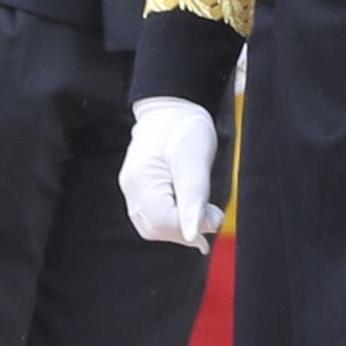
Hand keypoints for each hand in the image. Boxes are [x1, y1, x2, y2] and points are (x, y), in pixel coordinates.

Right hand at [122, 95, 223, 246]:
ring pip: (154, 226)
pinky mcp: (141, 190)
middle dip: (186, 229)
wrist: (173, 109)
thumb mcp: (195, 162)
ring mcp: (133, 190)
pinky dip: (175, 219)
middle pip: (156, 229)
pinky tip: (192, 210)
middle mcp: (131, 189)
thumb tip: (195, 236)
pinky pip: (155, 216)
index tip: (214, 216)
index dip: (189, 228)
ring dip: (181, 226)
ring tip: (204, 211)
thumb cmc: (185, 129)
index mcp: (141, 180)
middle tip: (212, 215)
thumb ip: (193, 200)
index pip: (161, 222)